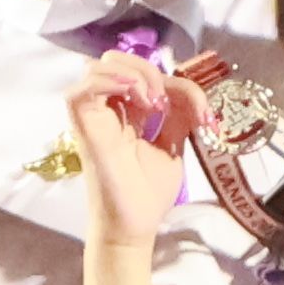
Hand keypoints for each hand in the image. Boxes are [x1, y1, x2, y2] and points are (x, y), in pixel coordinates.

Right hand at [65, 57, 195, 252]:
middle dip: (150, 70)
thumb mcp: (174, 144)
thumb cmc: (149, 190)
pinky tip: (135, 96)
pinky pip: (79, 91)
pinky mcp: (83, 129)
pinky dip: (108, 82)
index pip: (147, 74)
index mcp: (128, 111)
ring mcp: (93, 117)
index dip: (181, 84)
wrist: (136, 224)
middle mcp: (108, 109)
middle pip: (116, 60)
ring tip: (153, 103)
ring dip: (134, 74)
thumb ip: (179, 115)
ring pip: (98, 66)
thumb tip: (190, 92)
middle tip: (167, 103)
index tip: (204, 116)